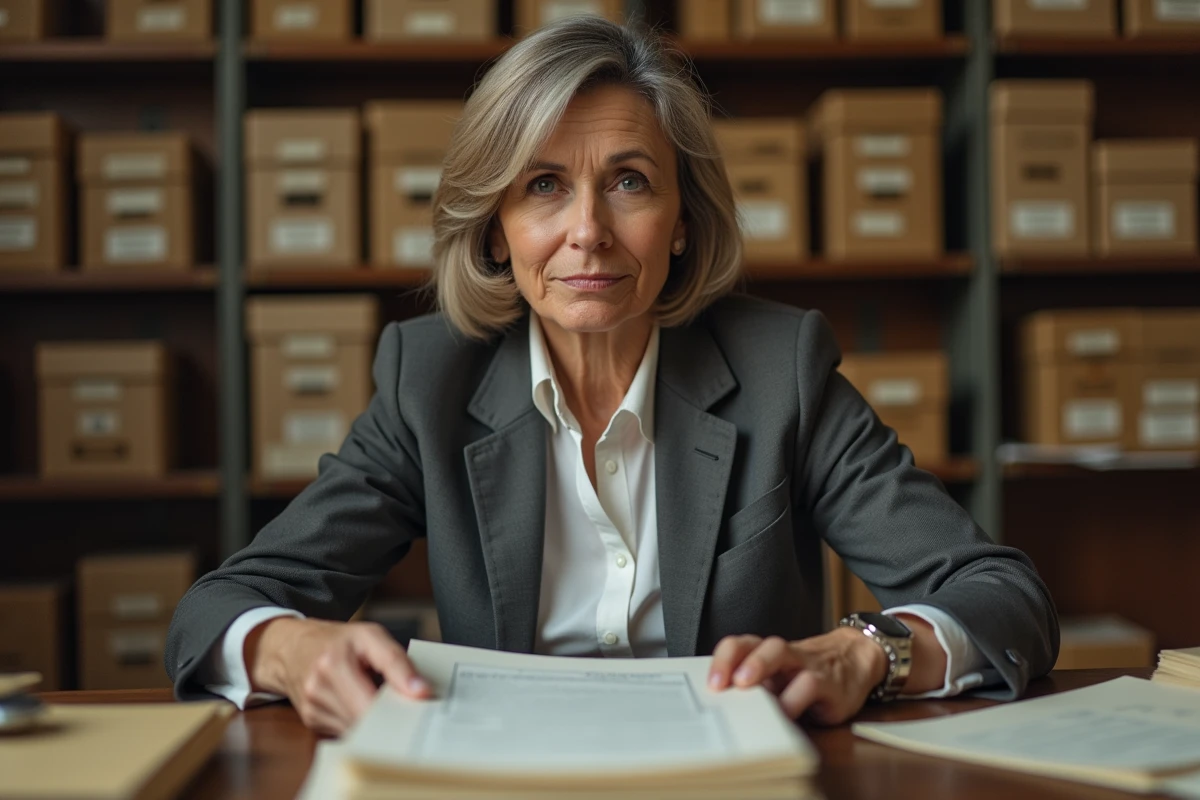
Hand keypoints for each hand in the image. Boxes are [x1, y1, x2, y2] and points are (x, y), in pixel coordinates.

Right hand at [247, 617, 430, 734]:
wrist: (292, 648)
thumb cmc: (336, 640)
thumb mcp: (370, 636)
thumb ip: (396, 661)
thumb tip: (421, 691)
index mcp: (334, 663)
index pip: (371, 699)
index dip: (398, 706)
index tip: (421, 704)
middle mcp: (318, 689)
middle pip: (364, 719)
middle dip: (389, 717)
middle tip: (408, 708)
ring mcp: (312, 708)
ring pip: (356, 730)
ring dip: (375, 722)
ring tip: (384, 704)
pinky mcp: (311, 722)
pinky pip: (344, 731)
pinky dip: (359, 723)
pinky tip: (363, 707)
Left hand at [707, 629, 886, 724]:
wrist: (856, 659)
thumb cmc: (809, 674)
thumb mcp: (781, 680)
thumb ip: (756, 689)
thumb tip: (723, 709)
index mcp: (767, 653)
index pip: (739, 645)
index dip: (722, 659)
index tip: (710, 683)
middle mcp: (783, 655)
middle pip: (755, 644)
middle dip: (731, 660)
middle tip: (719, 684)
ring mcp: (805, 664)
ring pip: (780, 652)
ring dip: (759, 664)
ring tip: (744, 684)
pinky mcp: (829, 683)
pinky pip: (810, 685)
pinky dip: (794, 699)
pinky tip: (783, 714)